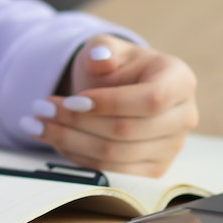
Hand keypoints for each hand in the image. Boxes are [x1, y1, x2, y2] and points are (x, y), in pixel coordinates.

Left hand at [23, 35, 198, 177]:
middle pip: (128, 132)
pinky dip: (78, 158)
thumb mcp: (105, 49)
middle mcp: (184, 117)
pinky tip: (55, 140)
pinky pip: (111, 173)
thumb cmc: (115, 67)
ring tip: (38, 124)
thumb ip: (102, 49)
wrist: (119, 90)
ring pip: (115, 156)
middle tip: (41, 109)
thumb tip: (98, 58)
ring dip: (70, 141)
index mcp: (180, 81)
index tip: (71, 100)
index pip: (150, 99)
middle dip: (78, 122)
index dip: (110, 103)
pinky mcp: (154, 172)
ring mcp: (171, 149)